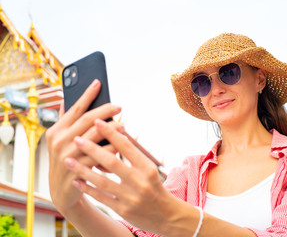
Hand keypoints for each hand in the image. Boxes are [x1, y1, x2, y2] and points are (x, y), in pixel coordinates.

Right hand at [46, 79, 121, 214]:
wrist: (62, 191)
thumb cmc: (65, 160)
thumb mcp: (60, 140)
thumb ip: (64, 121)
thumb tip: (65, 100)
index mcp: (56, 131)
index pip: (75, 109)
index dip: (87, 95)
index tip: (98, 82)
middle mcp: (60, 142)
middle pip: (88, 120)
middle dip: (105, 110)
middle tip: (119, 106)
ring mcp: (68, 157)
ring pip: (96, 137)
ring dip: (112, 130)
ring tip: (123, 125)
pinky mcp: (77, 171)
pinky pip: (100, 157)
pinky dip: (112, 149)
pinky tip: (120, 145)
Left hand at [64, 119, 183, 234]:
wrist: (167, 215)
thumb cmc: (155, 187)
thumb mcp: (150, 169)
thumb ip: (133, 156)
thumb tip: (114, 137)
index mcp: (147, 168)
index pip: (127, 147)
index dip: (111, 133)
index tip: (97, 121)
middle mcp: (140, 182)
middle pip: (112, 163)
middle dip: (92, 149)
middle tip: (76, 139)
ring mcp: (131, 197)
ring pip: (103, 181)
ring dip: (83, 170)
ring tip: (68, 160)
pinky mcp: (123, 210)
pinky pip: (102, 198)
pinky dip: (88, 188)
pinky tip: (76, 180)